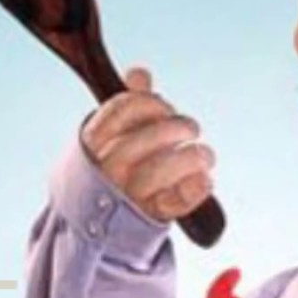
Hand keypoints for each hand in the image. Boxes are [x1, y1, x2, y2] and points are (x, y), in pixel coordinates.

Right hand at [80, 66, 214, 222]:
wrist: (99, 224)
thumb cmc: (111, 170)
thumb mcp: (112, 138)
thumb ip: (128, 106)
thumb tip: (139, 73)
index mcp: (92, 145)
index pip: (121, 111)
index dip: (150, 103)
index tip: (166, 108)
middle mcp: (106, 170)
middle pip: (143, 139)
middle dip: (175, 127)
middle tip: (192, 127)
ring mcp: (127, 196)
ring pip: (158, 171)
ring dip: (190, 156)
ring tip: (204, 153)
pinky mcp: (150, 217)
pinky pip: (175, 202)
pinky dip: (196, 188)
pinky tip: (205, 179)